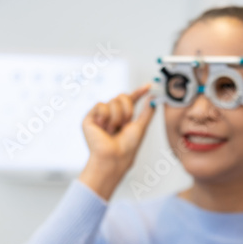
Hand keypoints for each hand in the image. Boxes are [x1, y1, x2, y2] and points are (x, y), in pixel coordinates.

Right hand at [78, 84, 155, 199]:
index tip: (149, 86)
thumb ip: (147, 111)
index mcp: (124, 117)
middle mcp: (112, 115)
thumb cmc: (127, 147)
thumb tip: (153, 98)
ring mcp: (100, 116)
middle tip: (124, 124)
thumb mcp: (141, 127)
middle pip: (122, 96)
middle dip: (127, 109)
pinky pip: (100, 105)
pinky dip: (105, 117)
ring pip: (112, 101)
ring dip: (117, 117)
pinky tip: (103, 128)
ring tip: (112, 131)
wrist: (114, 157)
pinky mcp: (90, 118)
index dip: (139, 92)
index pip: (131, 100)